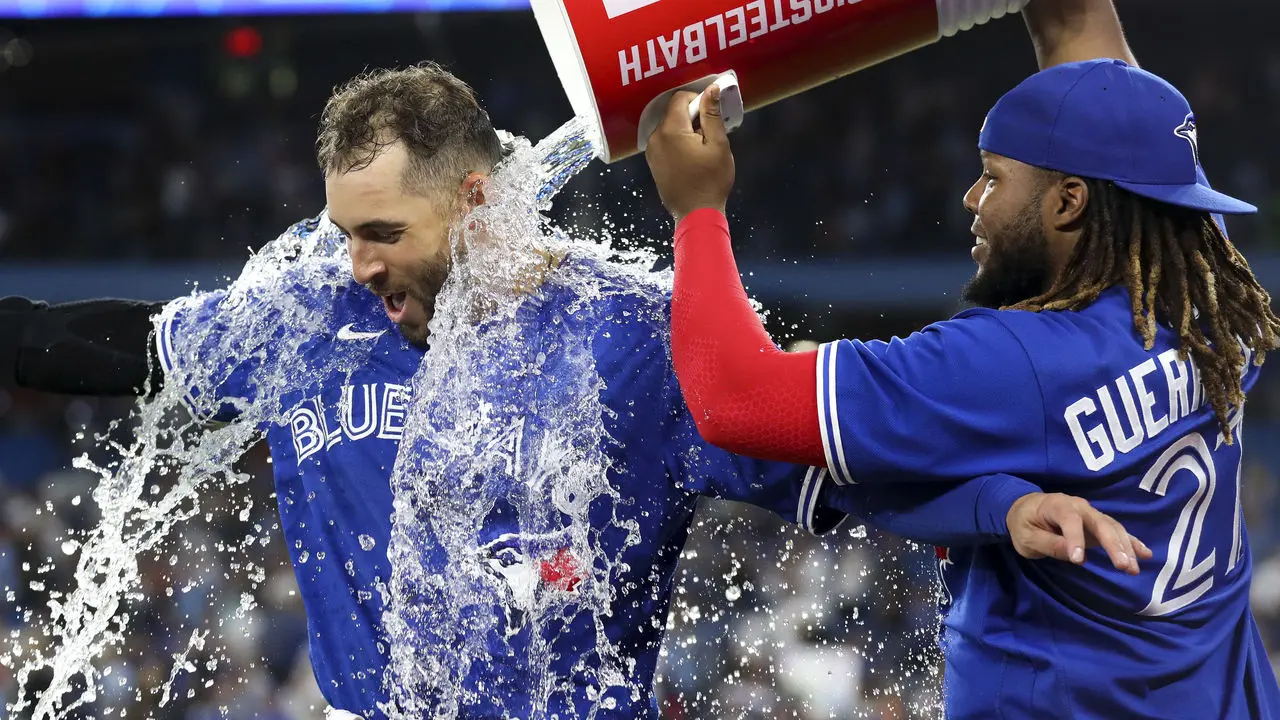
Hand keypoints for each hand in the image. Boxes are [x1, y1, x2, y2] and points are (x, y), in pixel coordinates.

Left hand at [644, 86, 735, 222]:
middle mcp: (655, 138)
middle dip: (692, 118)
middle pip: (673, 113)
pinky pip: (665, 142)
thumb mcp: (718, 145)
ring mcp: (651, 152)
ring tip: (701, 149)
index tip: (711, 114)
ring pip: (669, 128)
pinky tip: (691, 159)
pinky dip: (677, 143)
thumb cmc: (711, 181)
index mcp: (670, 131)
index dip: (697, 100)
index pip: (679, 98)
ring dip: (685, 131)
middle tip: (709, 135)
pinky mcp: (652, 163)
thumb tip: (711, 89)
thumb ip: (712, 115)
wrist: (696, 215)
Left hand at [1007, 492, 1152, 574]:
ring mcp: (1091, 514)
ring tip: (1133, 569)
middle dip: (1113, 544)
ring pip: (1113, 528)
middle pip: (1100, 523)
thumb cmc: (1024, 523)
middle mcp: (1079, 506)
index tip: (1079, 560)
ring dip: (1126, 548)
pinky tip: (1146, 554)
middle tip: (1123, 566)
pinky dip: (1132, 542)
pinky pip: (1117, 531)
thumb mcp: (1026, 537)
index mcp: (1057, 505)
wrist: (1026, 507)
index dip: (1075, 539)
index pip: (1070, 521)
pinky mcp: (1098, 525)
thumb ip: (1048, 544)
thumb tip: (1074, 556)